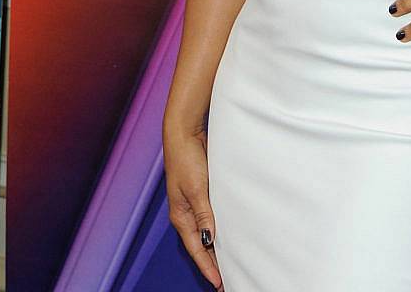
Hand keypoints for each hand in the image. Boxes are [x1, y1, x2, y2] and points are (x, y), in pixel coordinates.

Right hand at [163, 119, 223, 290]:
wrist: (184, 133)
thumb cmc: (187, 158)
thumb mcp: (197, 188)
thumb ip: (204, 214)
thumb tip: (210, 240)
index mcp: (181, 216)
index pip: (197, 249)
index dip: (208, 267)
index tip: (220, 283)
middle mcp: (186, 213)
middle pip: (200, 245)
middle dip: (212, 263)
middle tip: (226, 280)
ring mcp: (193, 203)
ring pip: (206, 232)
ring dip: (216, 247)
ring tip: (229, 262)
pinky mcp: (201, 193)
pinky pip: (210, 217)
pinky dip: (218, 228)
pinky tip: (228, 232)